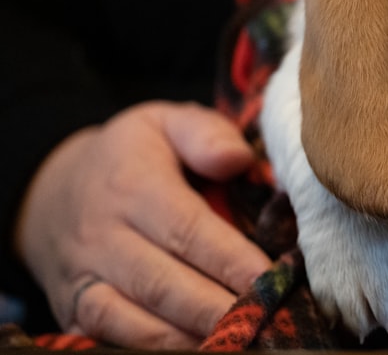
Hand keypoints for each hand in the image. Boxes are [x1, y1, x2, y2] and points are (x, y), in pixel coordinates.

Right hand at [15, 101, 271, 348]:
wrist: (52, 192)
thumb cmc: (132, 157)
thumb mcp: (165, 123)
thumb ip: (205, 134)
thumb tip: (237, 159)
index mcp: (132, 186)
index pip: (186, 229)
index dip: (228, 258)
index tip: (267, 278)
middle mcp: (102, 237)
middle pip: (162, 283)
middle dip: (214, 306)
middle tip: (261, 318)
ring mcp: (83, 278)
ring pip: (131, 320)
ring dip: (184, 337)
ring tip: (234, 339)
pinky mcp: (72, 310)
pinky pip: (102, 338)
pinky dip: (145, 349)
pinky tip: (192, 349)